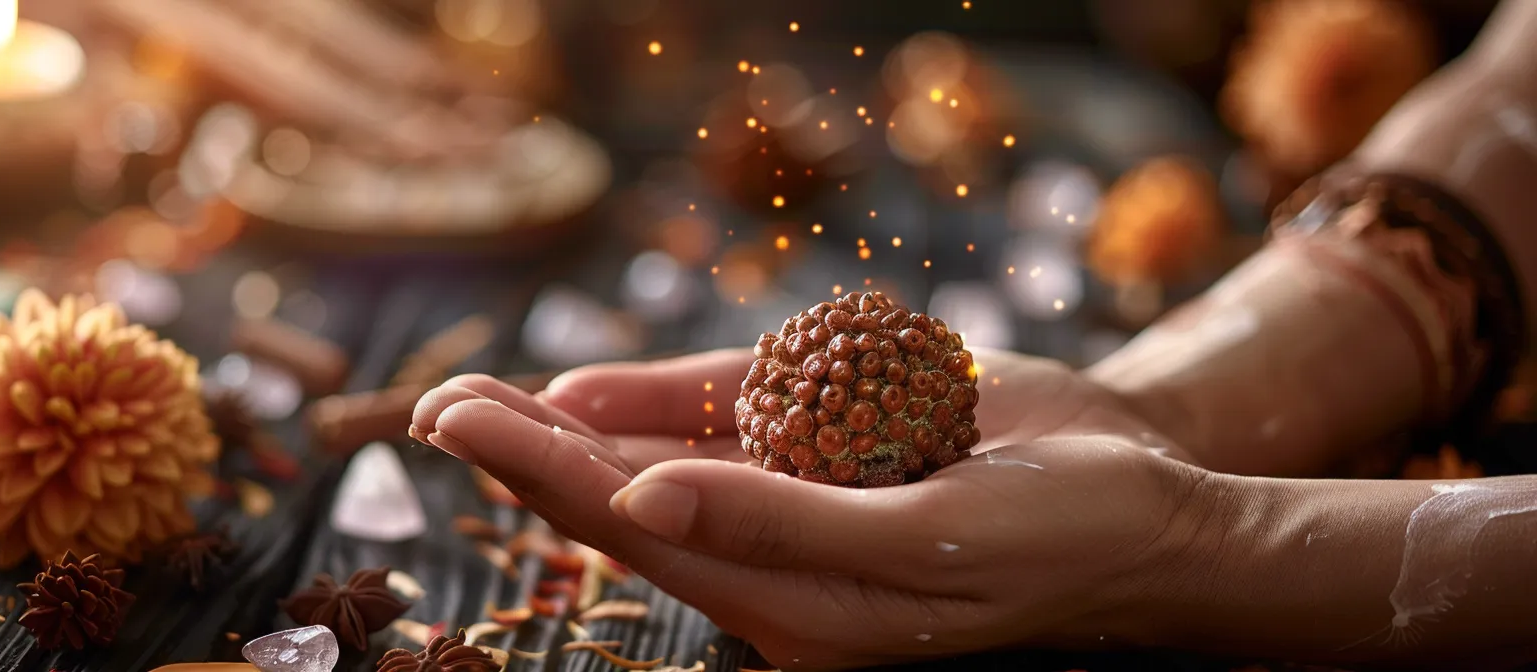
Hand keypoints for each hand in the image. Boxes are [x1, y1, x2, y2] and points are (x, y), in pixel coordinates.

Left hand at [410, 349, 1205, 668]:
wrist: (1147, 507)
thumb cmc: (1055, 535)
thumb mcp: (922, 543)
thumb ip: (780, 523)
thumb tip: (645, 496)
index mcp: (794, 609)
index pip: (642, 530)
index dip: (545, 470)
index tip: (462, 420)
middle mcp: (779, 567)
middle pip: (629, 501)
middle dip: (531, 453)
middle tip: (435, 408)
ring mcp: (799, 514)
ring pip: (663, 464)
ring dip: (575, 429)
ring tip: (479, 402)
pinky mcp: (828, 468)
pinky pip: (729, 430)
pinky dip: (660, 404)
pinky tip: (587, 397)